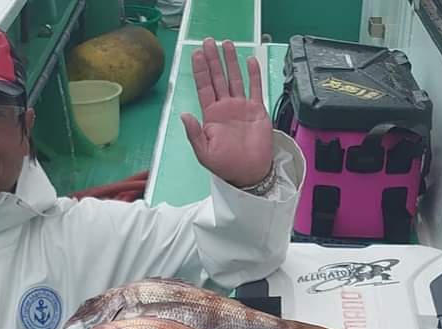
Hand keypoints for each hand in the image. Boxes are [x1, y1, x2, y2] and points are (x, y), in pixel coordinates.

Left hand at [181, 40, 273, 190]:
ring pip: (235, 78)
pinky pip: (255, 88)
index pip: (204, 88)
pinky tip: (250, 60)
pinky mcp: (257, 110)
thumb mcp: (204, 153)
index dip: (200, 71)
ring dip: (230, 61)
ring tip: (226, 43)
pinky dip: (254, 74)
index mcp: (211, 115)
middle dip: (213, 60)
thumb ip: (193, 134)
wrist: (250, 173)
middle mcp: (225, 107)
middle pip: (218, 78)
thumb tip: (184, 115)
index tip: (196, 54)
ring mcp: (241, 107)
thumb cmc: (226, 166)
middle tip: (209, 41)